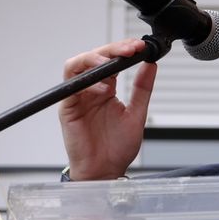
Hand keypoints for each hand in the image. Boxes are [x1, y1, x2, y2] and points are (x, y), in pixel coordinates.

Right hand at [58, 39, 156, 180]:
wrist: (105, 172)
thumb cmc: (116, 149)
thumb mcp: (136, 114)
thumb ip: (142, 89)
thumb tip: (150, 65)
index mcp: (106, 89)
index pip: (111, 60)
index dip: (123, 50)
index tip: (140, 47)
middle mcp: (90, 90)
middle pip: (94, 57)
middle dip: (113, 49)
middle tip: (130, 49)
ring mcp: (77, 98)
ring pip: (77, 65)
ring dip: (95, 58)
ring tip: (113, 61)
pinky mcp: (67, 108)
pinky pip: (70, 86)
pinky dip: (87, 82)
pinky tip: (104, 88)